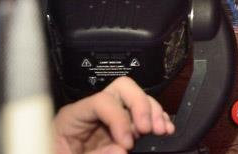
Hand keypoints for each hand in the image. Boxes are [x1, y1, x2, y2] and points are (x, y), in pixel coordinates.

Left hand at [53, 76, 174, 153]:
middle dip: (140, 105)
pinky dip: (157, 120)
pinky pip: (143, 116)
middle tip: (149, 128)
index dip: (119, 118)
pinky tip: (165, 129)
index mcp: (72, 117)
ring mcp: (108, 120)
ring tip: (162, 130)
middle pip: (122, 89)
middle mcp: (93, 113)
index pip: (101, 101)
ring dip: (154, 112)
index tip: (128, 143)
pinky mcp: (120, 130)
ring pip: (137, 99)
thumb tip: (121, 150)